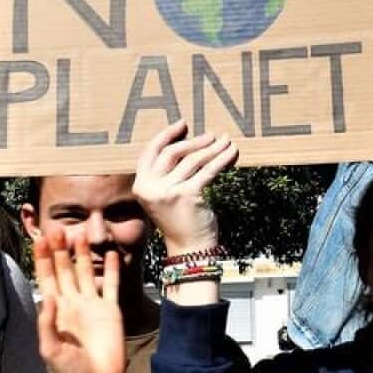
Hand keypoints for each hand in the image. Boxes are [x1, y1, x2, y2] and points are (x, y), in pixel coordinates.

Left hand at [35, 228, 125, 372]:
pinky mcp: (111, 310)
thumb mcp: (51, 350)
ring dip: (81, 254)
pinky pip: (111, 285)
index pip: (47, 279)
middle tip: (57, 228)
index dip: (42, 260)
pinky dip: (111, 270)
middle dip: (59, 250)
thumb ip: (47, 323)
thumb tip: (47, 295)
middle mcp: (73, 303)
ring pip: (86, 272)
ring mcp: (93, 305)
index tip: (39, 239)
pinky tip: (110, 254)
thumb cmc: (71, 370)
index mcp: (57, 311)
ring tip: (80, 234)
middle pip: (64, 270)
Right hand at [133, 121, 237, 256]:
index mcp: (140, 186)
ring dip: (212, 148)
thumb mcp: (164, 197)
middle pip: (172, 153)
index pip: (151, 152)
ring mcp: (168, 192)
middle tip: (212, 135)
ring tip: (226, 141)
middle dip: (194, 141)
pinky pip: (208, 171)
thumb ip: (166, 175)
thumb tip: (188, 143)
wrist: (189, 249)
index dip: (167, 135)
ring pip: (193, 160)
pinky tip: (232, 152)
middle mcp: (150, 188)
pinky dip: (222, 159)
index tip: (183, 124)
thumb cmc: (180, 221)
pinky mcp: (188, 195)